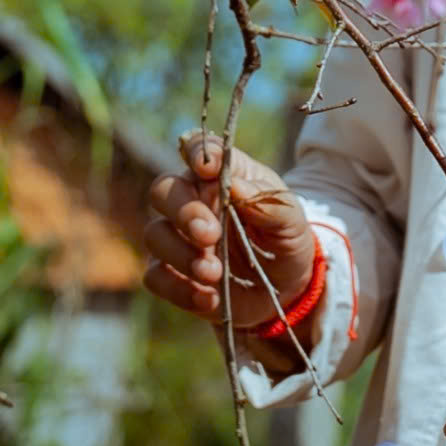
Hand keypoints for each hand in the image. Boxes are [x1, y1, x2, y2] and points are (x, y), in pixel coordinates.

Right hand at [140, 134, 318, 355]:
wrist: (286, 288)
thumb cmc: (286, 239)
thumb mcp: (291, 220)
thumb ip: (268, 202)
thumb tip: (236, 188)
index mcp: (222, 175)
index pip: (197, 148)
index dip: (196, 153)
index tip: (207, 170)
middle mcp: (193, 200)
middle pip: (163, 190)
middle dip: (183, 211)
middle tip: (210, 235)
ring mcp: (178, 238)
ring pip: (155, 234)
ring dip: (182, 255)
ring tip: (215, 273)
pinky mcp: (173, 275)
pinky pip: (155, 277)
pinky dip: (179, 289)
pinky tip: (209, 297)